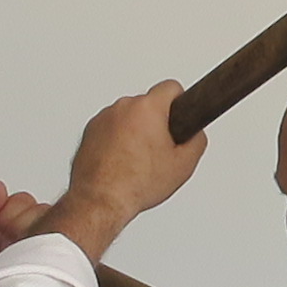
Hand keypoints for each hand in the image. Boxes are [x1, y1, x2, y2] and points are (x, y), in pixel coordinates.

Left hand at [0, 184, 51, 286]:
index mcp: (9, 231)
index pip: (20, 201)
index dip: (5, 214)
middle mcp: (30, 239)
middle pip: (36, 206)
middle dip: (14, 224)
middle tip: (1, 250)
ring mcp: (45, 252)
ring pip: (50, 220)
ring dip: (27, 236)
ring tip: (13, 260)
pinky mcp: (59, 266)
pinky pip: (61, 240)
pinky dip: (44, 246)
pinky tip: (29, 262)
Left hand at [51, 88, 200, 252]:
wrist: (100, 199)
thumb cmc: (135, 184)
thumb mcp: (183, 165)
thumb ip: (197, 141)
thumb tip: (195, 134)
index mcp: (147, 108)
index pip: (171, 87)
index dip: (180, 102)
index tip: (180, 114)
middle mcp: (123, 107)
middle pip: (148, 104)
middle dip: (156, 122)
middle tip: (159, 149)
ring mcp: (103, 118)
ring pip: (128, 116)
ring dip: (134, 131)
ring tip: (137, 160)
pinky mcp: (89, 130)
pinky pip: (109, 128)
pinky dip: (115, 140)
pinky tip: (120, 161)